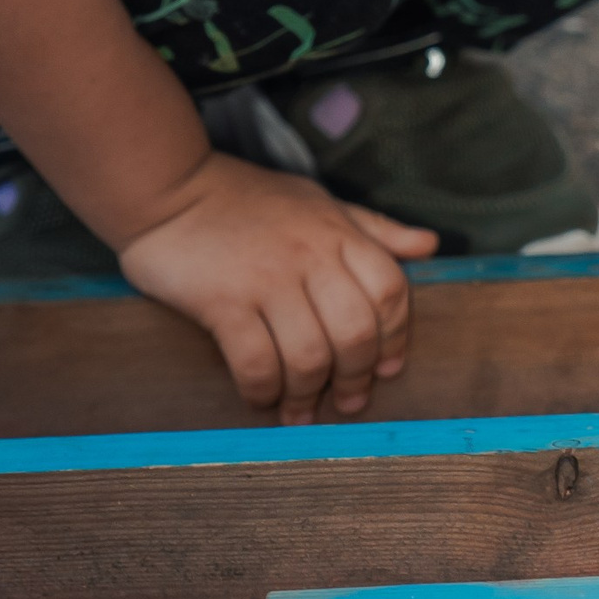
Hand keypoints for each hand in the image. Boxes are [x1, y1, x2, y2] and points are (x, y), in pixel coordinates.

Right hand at [118, 151, 435, 423]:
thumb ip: (373, 227)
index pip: (390, 291)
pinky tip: (260, 397)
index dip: (395, 338)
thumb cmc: (247, 198)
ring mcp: (267, 279)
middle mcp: (309, 255)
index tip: (386, 369)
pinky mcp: (223, 301)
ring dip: (309, 395)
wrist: (169, 188)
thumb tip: (429, 245)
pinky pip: (256, 363)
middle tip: (346, 402)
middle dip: (355, 378)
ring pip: (310, 356)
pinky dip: (263, 391)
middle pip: (355, 332)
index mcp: (337, 232)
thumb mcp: (319, 201)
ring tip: (300, 411)